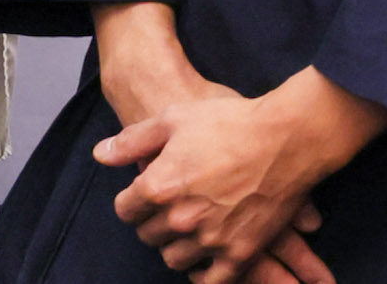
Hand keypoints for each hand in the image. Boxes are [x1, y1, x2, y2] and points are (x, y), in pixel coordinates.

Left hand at [92, 3, 326, 283]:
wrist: (285, 139)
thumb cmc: (227, 122)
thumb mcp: (171, 119)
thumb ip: (131, 141)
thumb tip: (100, 155)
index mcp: (158, 186)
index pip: (126, 210)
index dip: (132, 201)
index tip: (142, 197)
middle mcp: (181, 218)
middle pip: (148, 235)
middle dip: (152, 222)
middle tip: (165, 210)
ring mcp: (212, 239)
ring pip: (175, 258)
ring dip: (176, 245)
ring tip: (185, 230)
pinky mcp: (241, 253)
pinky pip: (212, 280)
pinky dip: (203, 273)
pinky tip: (203, 261)